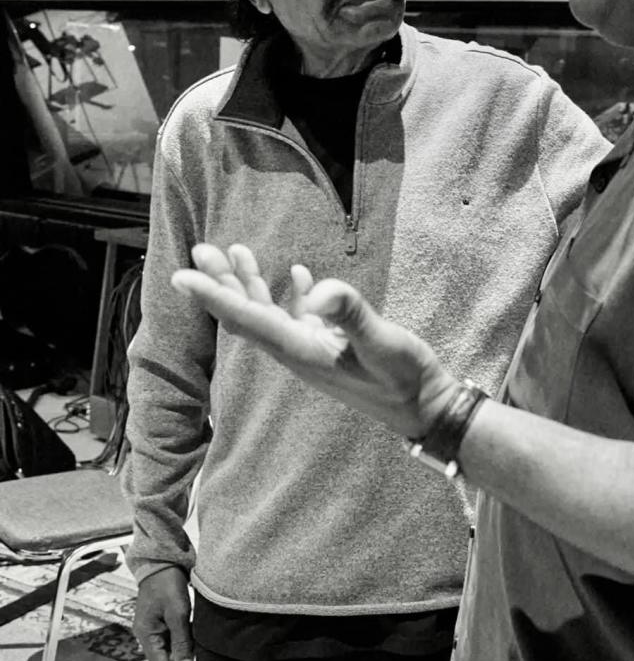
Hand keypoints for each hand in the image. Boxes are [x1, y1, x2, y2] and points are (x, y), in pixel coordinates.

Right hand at [133, 566, 194, 660]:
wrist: (161, 561)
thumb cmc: (168, 584)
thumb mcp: (177, 613)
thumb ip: (182, 642)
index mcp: (146, 633)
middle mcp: (146, 633)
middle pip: (161, 660)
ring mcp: (151, 627)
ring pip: (165, 651)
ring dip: (178, 660)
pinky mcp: (159, 620)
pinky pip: (168, 640)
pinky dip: (179, 647)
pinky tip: (192, 648)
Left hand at [171, 243, 457, 437]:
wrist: (425, 409)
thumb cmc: (405, 380)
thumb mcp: (382, 344)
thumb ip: (351, 316)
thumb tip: (319, 291)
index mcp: (301, 351)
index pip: (247, 319)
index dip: (213, 295)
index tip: (182, 275)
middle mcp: (298, 352)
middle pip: (247, 315)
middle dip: (221, 283)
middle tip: (200, 251)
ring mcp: (313, 351)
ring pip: (267, 315)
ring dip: (248, 285)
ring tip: (236, 252)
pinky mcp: (330, 349)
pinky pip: (299, 318)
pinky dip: (290, 294)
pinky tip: (294, 274)